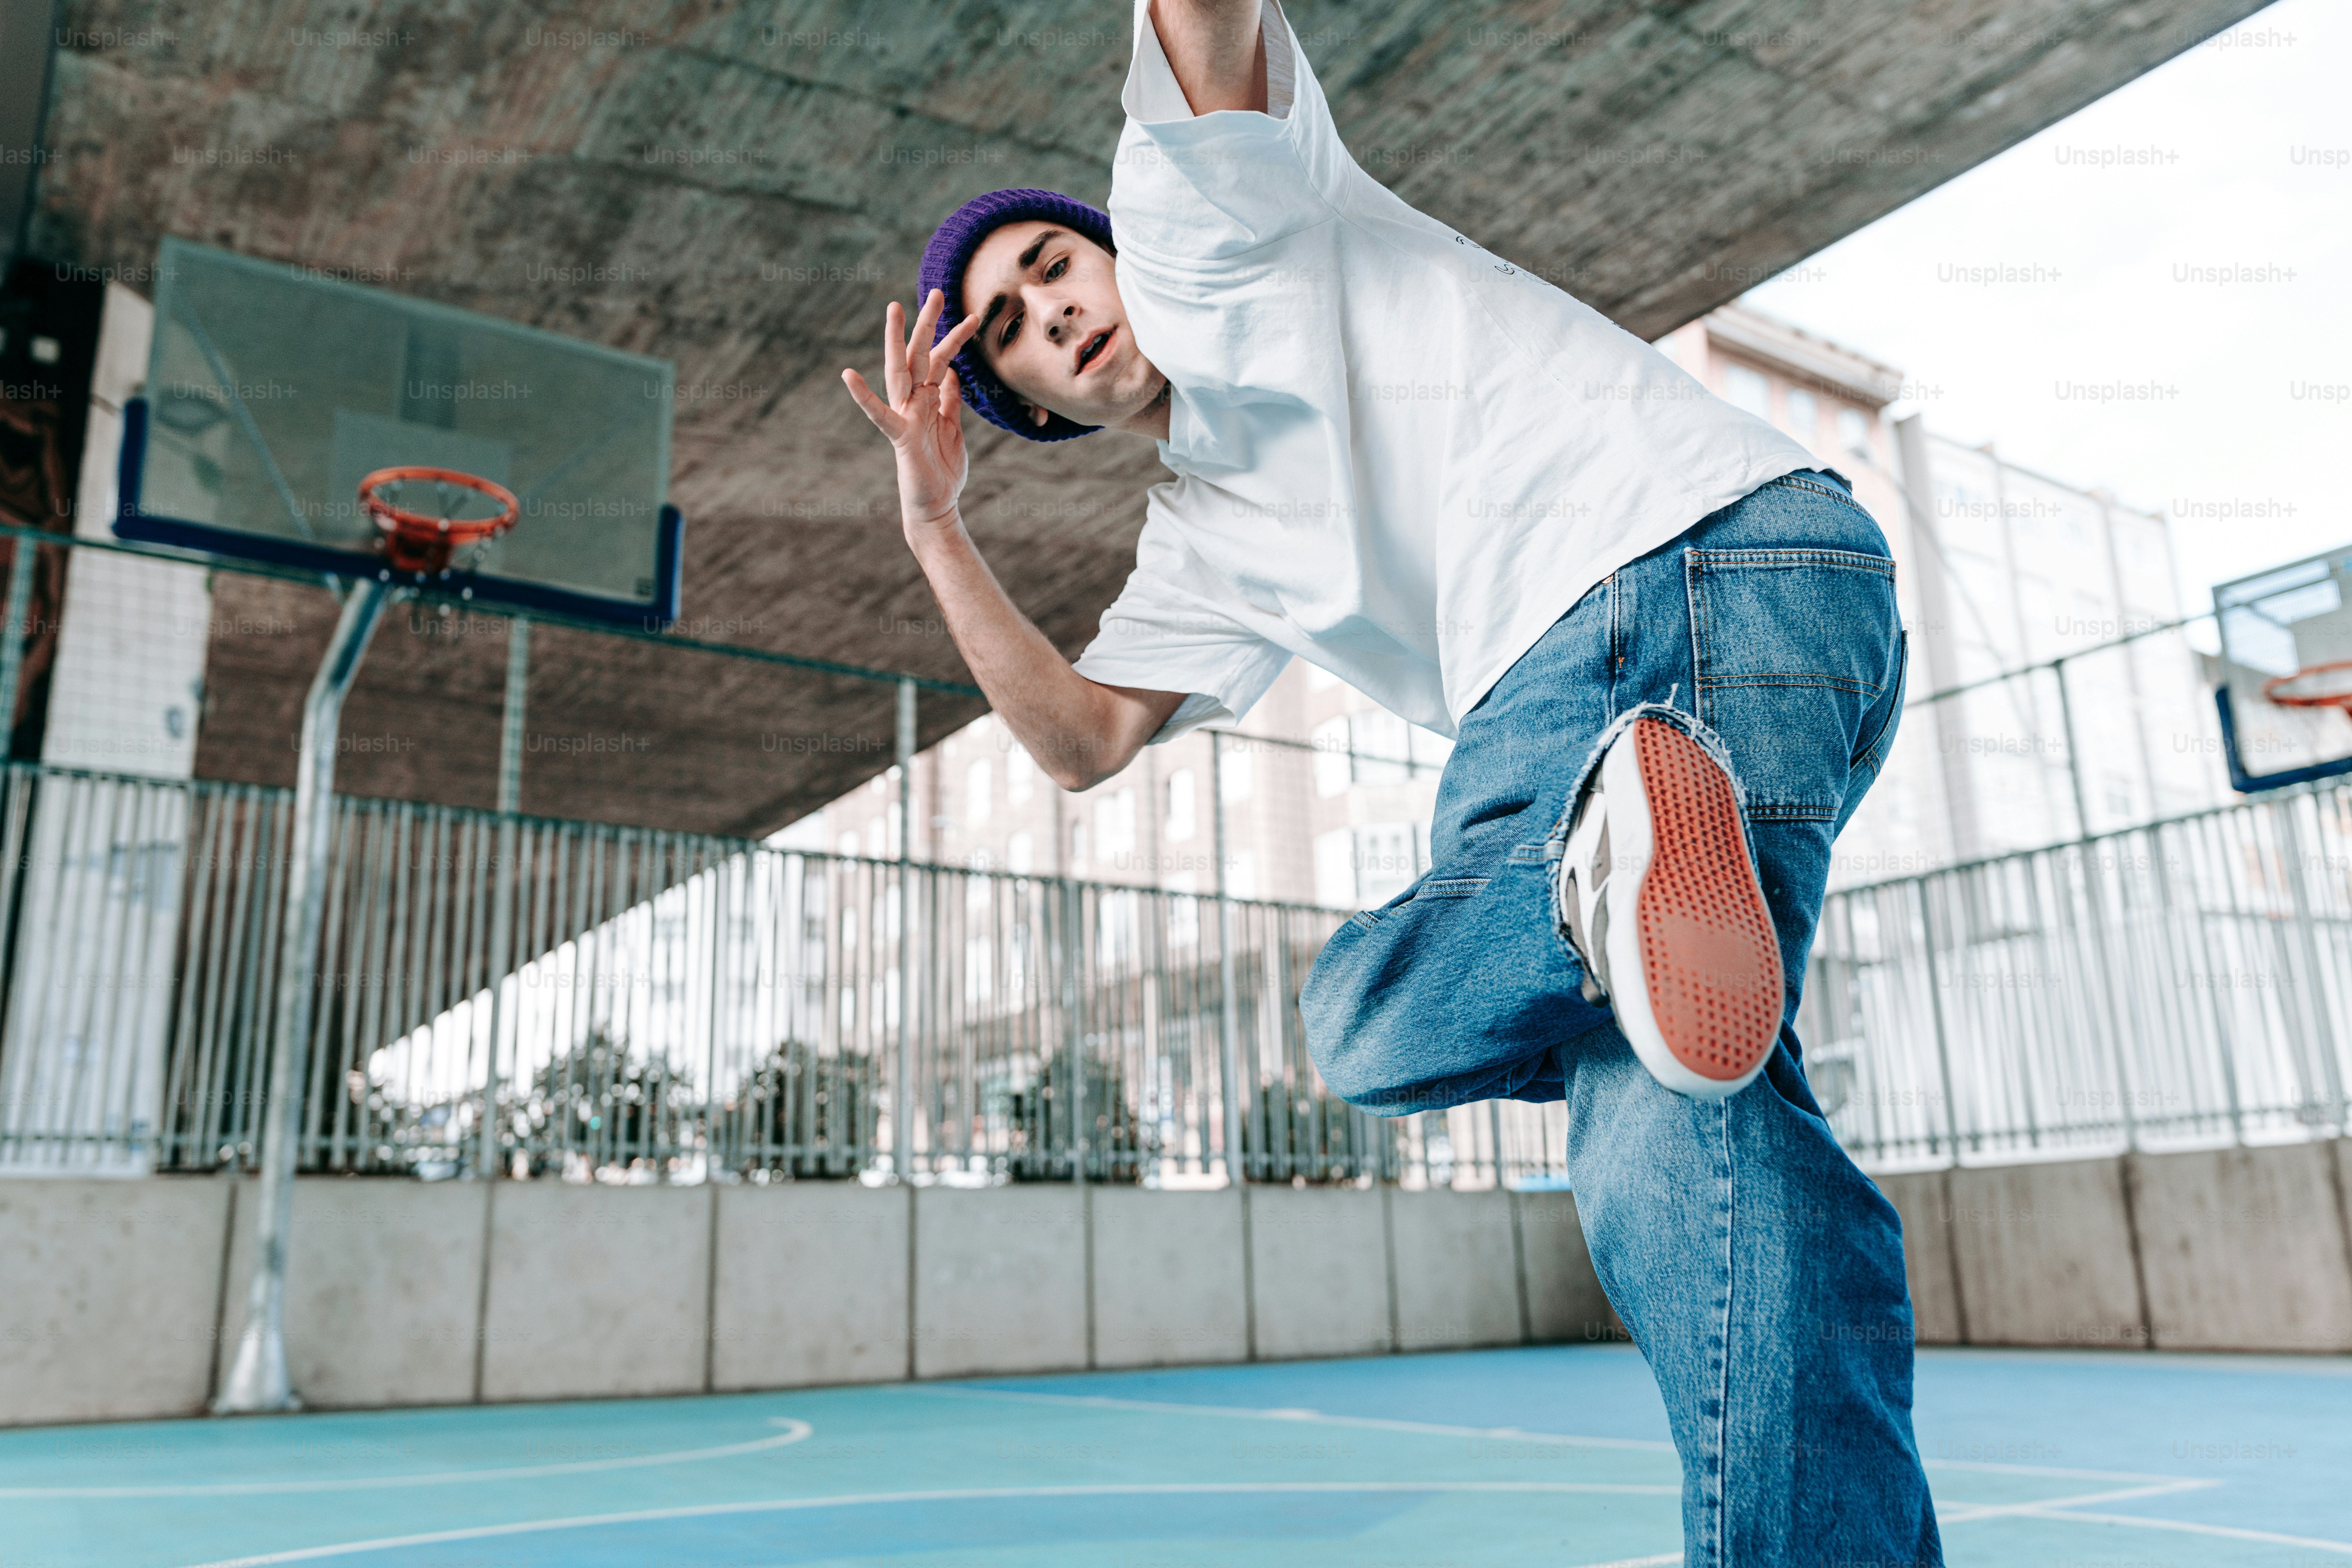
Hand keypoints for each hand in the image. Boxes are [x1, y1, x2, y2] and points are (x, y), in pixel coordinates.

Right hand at [842, 289, 984, 541]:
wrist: (936, 505)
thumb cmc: (942, 468)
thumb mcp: (953, 427)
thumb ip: (950, 399)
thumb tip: (952, 373)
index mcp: (927, 399)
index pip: (939, 360)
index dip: (952, 337)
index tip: (968, 314)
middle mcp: (913, 402)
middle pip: (921, 355)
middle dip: (928, 324)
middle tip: (937, 291)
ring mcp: (904, 415)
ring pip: (901, 371)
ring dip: (896, 340)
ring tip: (893, 309)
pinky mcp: (900, 435)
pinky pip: (879, 414)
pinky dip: (863, 396)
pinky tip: (847, 375)